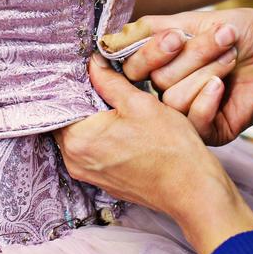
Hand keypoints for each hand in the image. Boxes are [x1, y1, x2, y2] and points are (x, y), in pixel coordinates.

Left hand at [55, 55, 252, 253]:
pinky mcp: (101, 180)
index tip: (88, 71)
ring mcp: (87, 173)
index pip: (60, 103)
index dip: (74, 84)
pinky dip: (101, 137)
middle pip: (68, 120)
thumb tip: (92, 63)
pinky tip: (121, 127)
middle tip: (103, 83)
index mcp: (78, 139)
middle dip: (83, 101)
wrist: (191, 190)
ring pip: (79, 136)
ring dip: (92, 119)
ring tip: (115, 104)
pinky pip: (91, 151)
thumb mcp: (140, 103)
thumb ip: (109, 81)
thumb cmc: (170, 148)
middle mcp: (74, 160)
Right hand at [121, 9, 252, 144]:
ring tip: (232, 58)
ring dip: (205, 73)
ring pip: (171, 100)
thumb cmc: (243, 32)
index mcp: (159, 64)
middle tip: (222, 38)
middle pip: (153, 80)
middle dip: (189, 56)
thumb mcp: (192, 21)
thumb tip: (108, 40)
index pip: (131, 65)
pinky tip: (224, 85)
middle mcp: (167, 90)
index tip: (178, 36)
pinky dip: (207, 100)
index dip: (151, 51)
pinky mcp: (209, 131)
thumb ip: (149, 30)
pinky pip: (192, 122)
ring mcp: (187, 113)